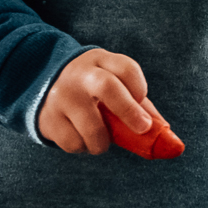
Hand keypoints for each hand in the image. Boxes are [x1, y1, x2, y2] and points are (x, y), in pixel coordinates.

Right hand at [39, 49, 164, 154]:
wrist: (42, 81)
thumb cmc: (91, 87)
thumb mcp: (111, 81)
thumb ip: (137, 103)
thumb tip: (164, 134)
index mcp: (100, 61)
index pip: (126, 68)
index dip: (139, 87)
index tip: (141, 100)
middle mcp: (80, 75)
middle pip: (108, 88)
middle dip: (129, 111)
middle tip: (142, 128)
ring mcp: (62, 96)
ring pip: (92, 127)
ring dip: (103, 142)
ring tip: (101, 141)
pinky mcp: (49, 118)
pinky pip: (74, 143)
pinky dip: (83, 147)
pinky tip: (81, 137)